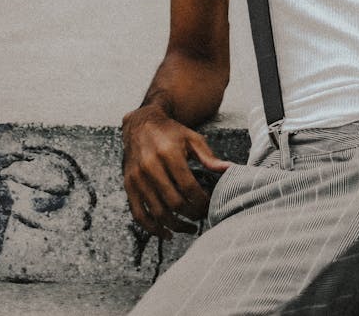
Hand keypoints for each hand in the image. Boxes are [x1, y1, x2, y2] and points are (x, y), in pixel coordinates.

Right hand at [122, 105, 231, 238]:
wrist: (141, 124)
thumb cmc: (170, 132)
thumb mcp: (192, 139)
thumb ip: (209, 157)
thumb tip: (229, 170)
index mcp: (169, 154)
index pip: (188, 187)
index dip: (201, 201)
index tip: (210, 205)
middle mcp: (150, 167)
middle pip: (174, 202)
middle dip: (191, 214)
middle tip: (201, 217)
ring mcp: (138, 178)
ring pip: (157, 212)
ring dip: (175, 226)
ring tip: (189, 228)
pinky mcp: (129, 186)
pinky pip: (139, 214)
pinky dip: (152, 228)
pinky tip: (166, 233)